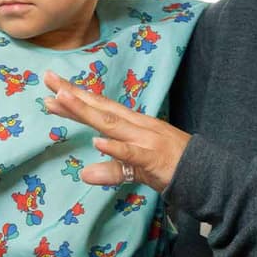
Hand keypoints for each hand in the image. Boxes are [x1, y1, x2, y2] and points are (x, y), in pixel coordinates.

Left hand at [42, 71, 188, 191]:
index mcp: (132, 124)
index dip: (77, 98)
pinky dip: (115, 147)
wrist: (208, 175)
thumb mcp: (136, 169)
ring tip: (63, 99)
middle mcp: (137, 126)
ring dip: (86, 111)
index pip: (100, 108)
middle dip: (74, 95)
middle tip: (48, 81)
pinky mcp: (153, 159)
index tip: (52, 87)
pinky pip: (132, 153)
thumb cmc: (171, 167)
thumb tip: (85, 174)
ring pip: (111, 124)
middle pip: (101, 108)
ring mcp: (145, 140)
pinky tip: (97, 142)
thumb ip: (112, 169)